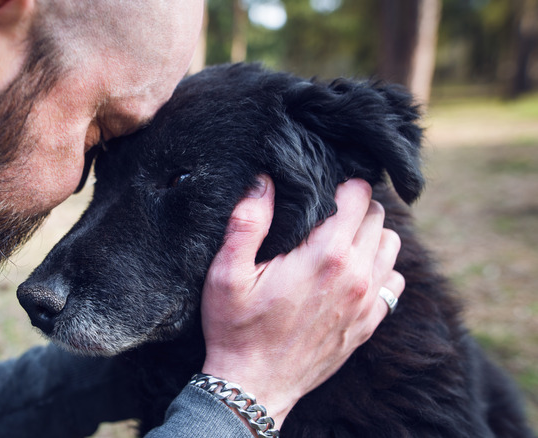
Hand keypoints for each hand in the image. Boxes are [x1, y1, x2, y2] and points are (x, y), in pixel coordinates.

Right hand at [200, 176, 403, 429]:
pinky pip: (394, 282)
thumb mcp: (227, 273)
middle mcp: (357, 275)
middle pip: (378, 217)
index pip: (358, 196)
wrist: (254, 385)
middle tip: (324, 214)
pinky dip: (379, 270)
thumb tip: (264, 180)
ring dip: (370, 236)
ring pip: (391, 246)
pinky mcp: (369, 324)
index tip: (320, 190)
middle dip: (355, 208)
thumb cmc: (237, 328)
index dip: (341, 185)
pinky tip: (351, 274)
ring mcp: (367, 302)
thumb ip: (247, 222)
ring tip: (339, 240)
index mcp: (326, 256)